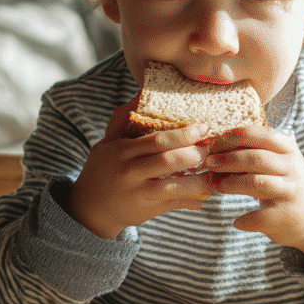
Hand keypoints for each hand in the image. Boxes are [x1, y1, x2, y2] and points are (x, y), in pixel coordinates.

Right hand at [65, 95, 212, 238]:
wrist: (91, 206)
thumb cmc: (104, 167)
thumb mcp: (108, 141)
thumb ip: (124, 118)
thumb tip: (142, 92)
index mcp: (122, 151)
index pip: (157, 140)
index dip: (183, 134)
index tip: (203, 129)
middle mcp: (129, 172)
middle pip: (168, 162)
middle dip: (194, 155)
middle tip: (210, 150)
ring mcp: (138, 194)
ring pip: (174, 188)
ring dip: (198, 181)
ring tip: (212, 174)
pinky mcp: (146, 211)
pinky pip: (174, 205)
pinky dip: (192, 201)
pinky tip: (205, 195)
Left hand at [203, 126, 303, 271]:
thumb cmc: (287, 185)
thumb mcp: (279, 163)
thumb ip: (254, 154)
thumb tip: (215, 149)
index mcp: (289, 150)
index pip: (265, 135)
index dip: (241, 135)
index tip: (220, 138)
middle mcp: (293, 168)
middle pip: (257, 158)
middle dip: (229, 159)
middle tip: (209, 163)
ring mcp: (291, 192)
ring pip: (257, 183)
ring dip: (232, 184)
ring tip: (216, 186)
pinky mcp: (287, 216)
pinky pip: (260, 216)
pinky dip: (245, 220)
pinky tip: (237, 222)